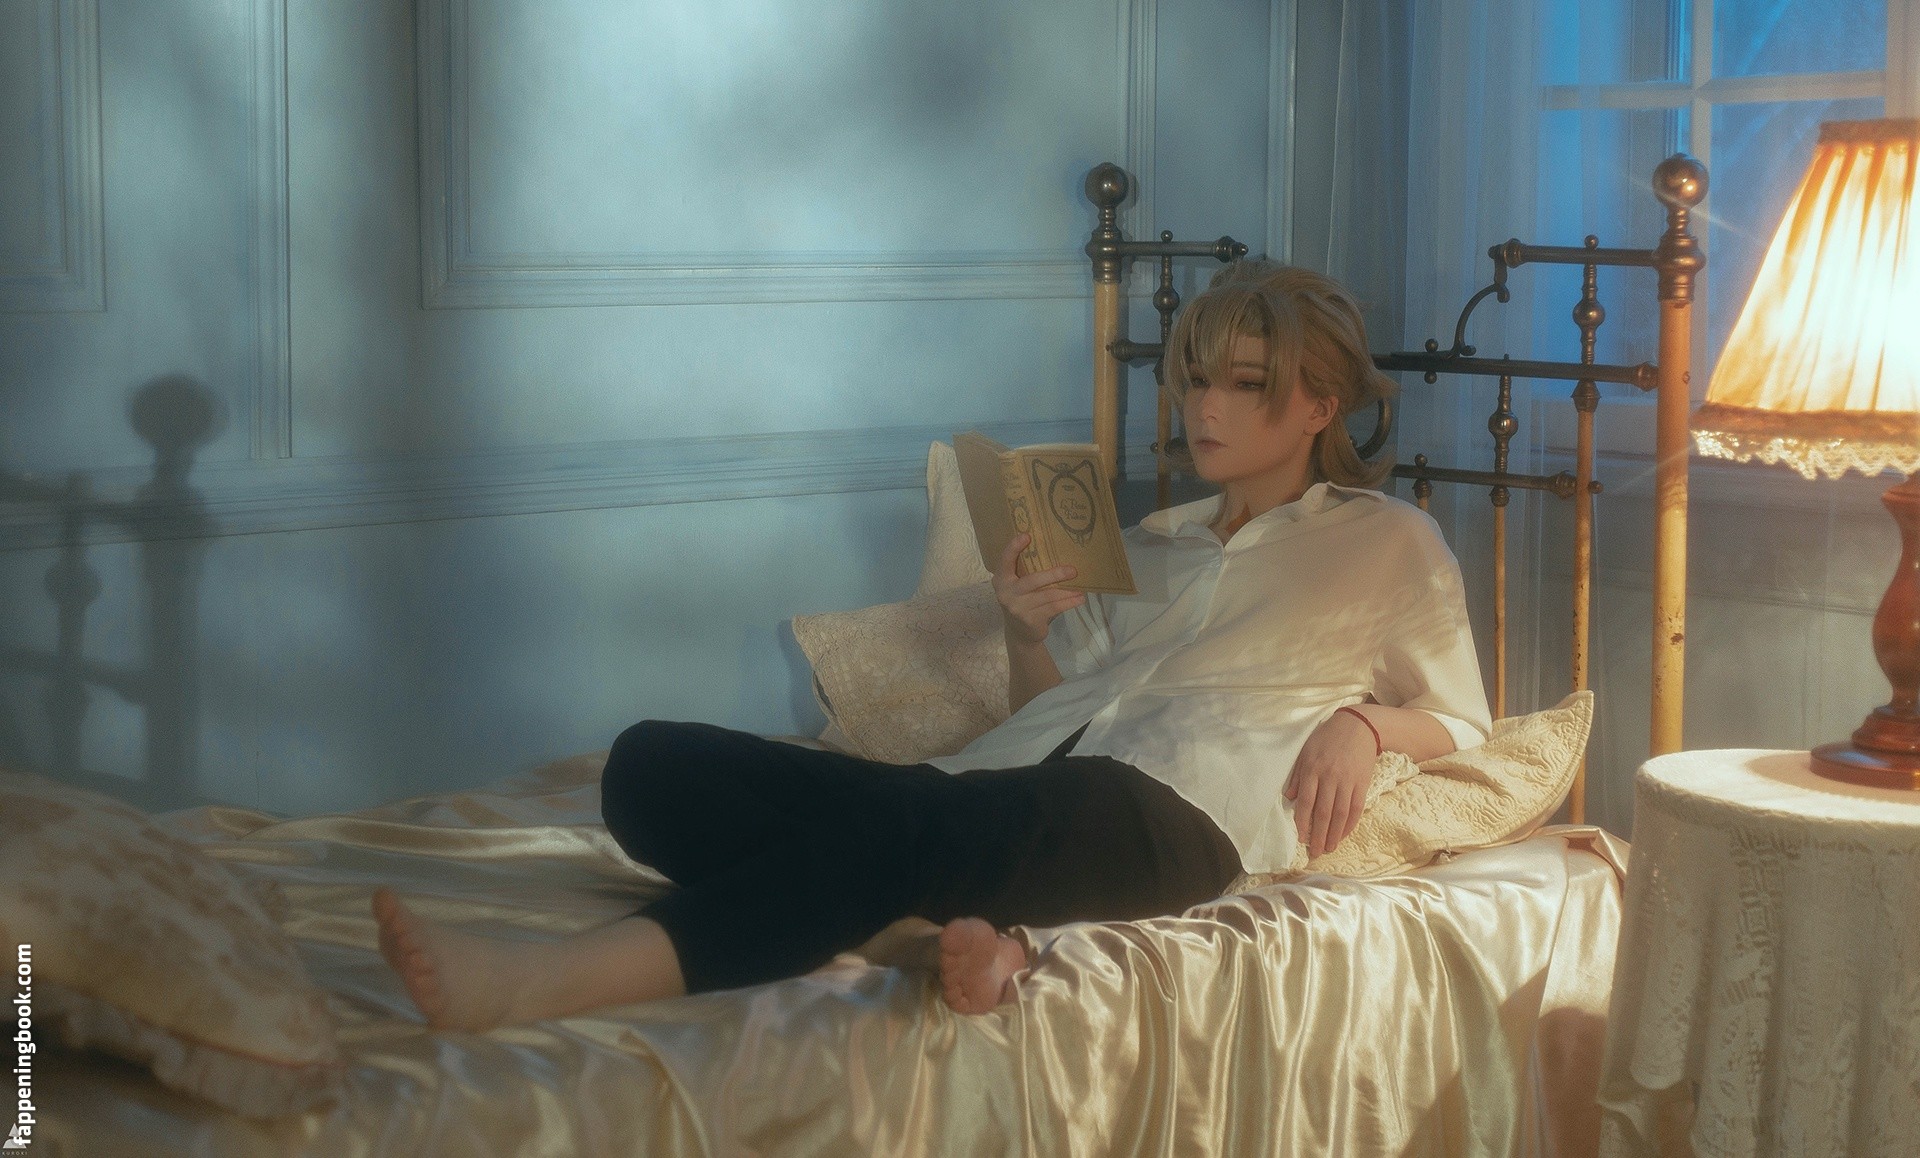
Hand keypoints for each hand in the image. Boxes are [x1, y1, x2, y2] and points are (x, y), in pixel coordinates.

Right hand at [992, 533, 1083, 645]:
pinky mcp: (1030, 620)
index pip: (1005, 561)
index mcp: (1001, 579)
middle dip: (1054, 575)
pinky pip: (1053, 608)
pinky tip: (1079, 599)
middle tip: (1073, 570)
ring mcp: (1018, 608)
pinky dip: (1068, 603)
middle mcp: (1006, 593)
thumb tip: (1058, 551)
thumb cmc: (1023, 600)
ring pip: (1047, 596)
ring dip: (1067, 591)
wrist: (1019, 633)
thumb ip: (1027, 572)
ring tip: (1081, 587)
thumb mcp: (1018, 585)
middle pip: (1032, 581)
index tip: (1026, 535)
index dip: (1013, 548)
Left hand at [1285, 710, 1378, 858]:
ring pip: (1340, 814)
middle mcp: (1330, 777)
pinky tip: (1343, 835)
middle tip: (1315, 853)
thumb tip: (1290, 799)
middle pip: (1323, 812)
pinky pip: (1356, 808)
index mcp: (1313, 769)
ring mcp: (1348, 781)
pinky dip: (1349, 824)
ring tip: (1329, 848)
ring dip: (1334, 834)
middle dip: (1318, 835)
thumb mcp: (1306, 751)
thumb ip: (1298, 776)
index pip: (1307, 801)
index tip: (1301, 838)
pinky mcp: (1362, 783)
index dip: (1303, 822)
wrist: (1358, 726)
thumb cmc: (1327, 738)